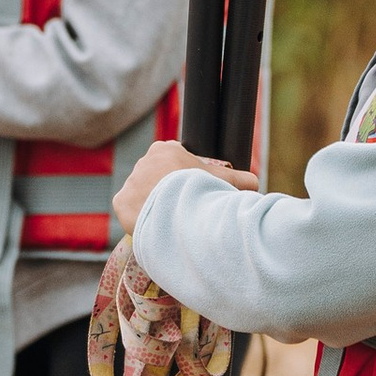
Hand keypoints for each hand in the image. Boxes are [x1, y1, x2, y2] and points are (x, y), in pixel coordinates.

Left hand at [111, 139, 257, 239]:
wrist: (180, 209)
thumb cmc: (205, 191)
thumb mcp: (228, 182)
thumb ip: (242, 180)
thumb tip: (255, 184)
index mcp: (166, 149)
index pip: (173, 164)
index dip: (184, 181)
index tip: (192, 195)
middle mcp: (144, 161)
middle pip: (156, 179)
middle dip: (167, 193)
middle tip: (181, 211)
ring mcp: (131, 181)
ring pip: (142, 196)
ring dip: (153, 206)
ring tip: (169, 221)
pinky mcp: (120, 201)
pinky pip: (129, 211)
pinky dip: (139, 219)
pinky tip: (154, 226)